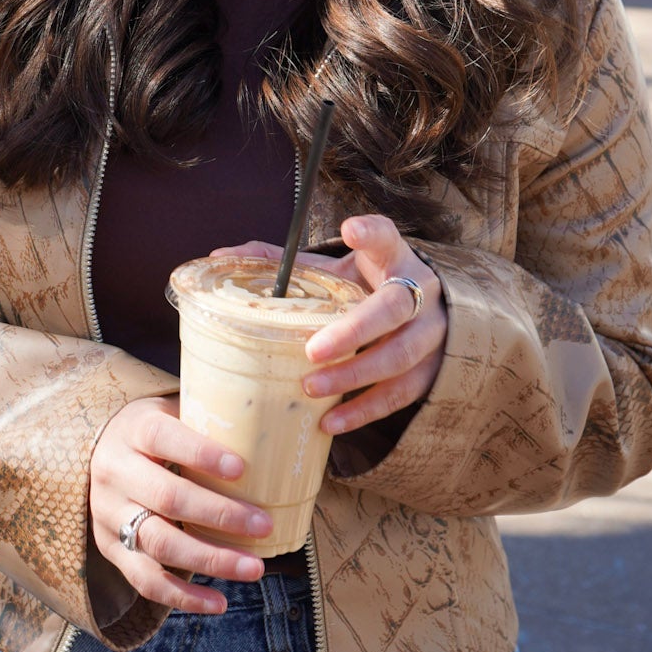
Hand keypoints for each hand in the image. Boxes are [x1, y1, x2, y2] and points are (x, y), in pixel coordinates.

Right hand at [89, 396, 272, 614]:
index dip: (201, 455)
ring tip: (254, 568)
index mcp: (134, 430)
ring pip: (159, 544)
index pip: (163, 438)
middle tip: (264, 526)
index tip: (241, 469)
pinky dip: (184, 597)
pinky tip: (219, 603)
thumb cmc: (156, 435)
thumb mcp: (172, 413)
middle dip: (220, 515)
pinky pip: (146, 580)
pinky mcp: (111, 549)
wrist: (99, 454)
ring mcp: (109, 514)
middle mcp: (116, 472)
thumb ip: (209, 421)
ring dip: (211, 559)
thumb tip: (272, 434)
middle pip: (167, 498)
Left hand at [212, 217, 446, 435]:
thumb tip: (220, 256)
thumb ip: (288, 262)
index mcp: (393, 259)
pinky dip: (365, 410)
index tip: (349, 230)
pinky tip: (331, 422)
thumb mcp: (335, 268)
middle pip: (392, 309)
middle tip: (311, 350)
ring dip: (354, 376)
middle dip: (353, 331)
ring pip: (399, 356)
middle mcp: (419, 293)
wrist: (425, 313)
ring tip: (310, 388)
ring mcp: (431, 334)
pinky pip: (400, 394)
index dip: (371, 234)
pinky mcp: (430, 371)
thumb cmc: (368, 287)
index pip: (387, 237)